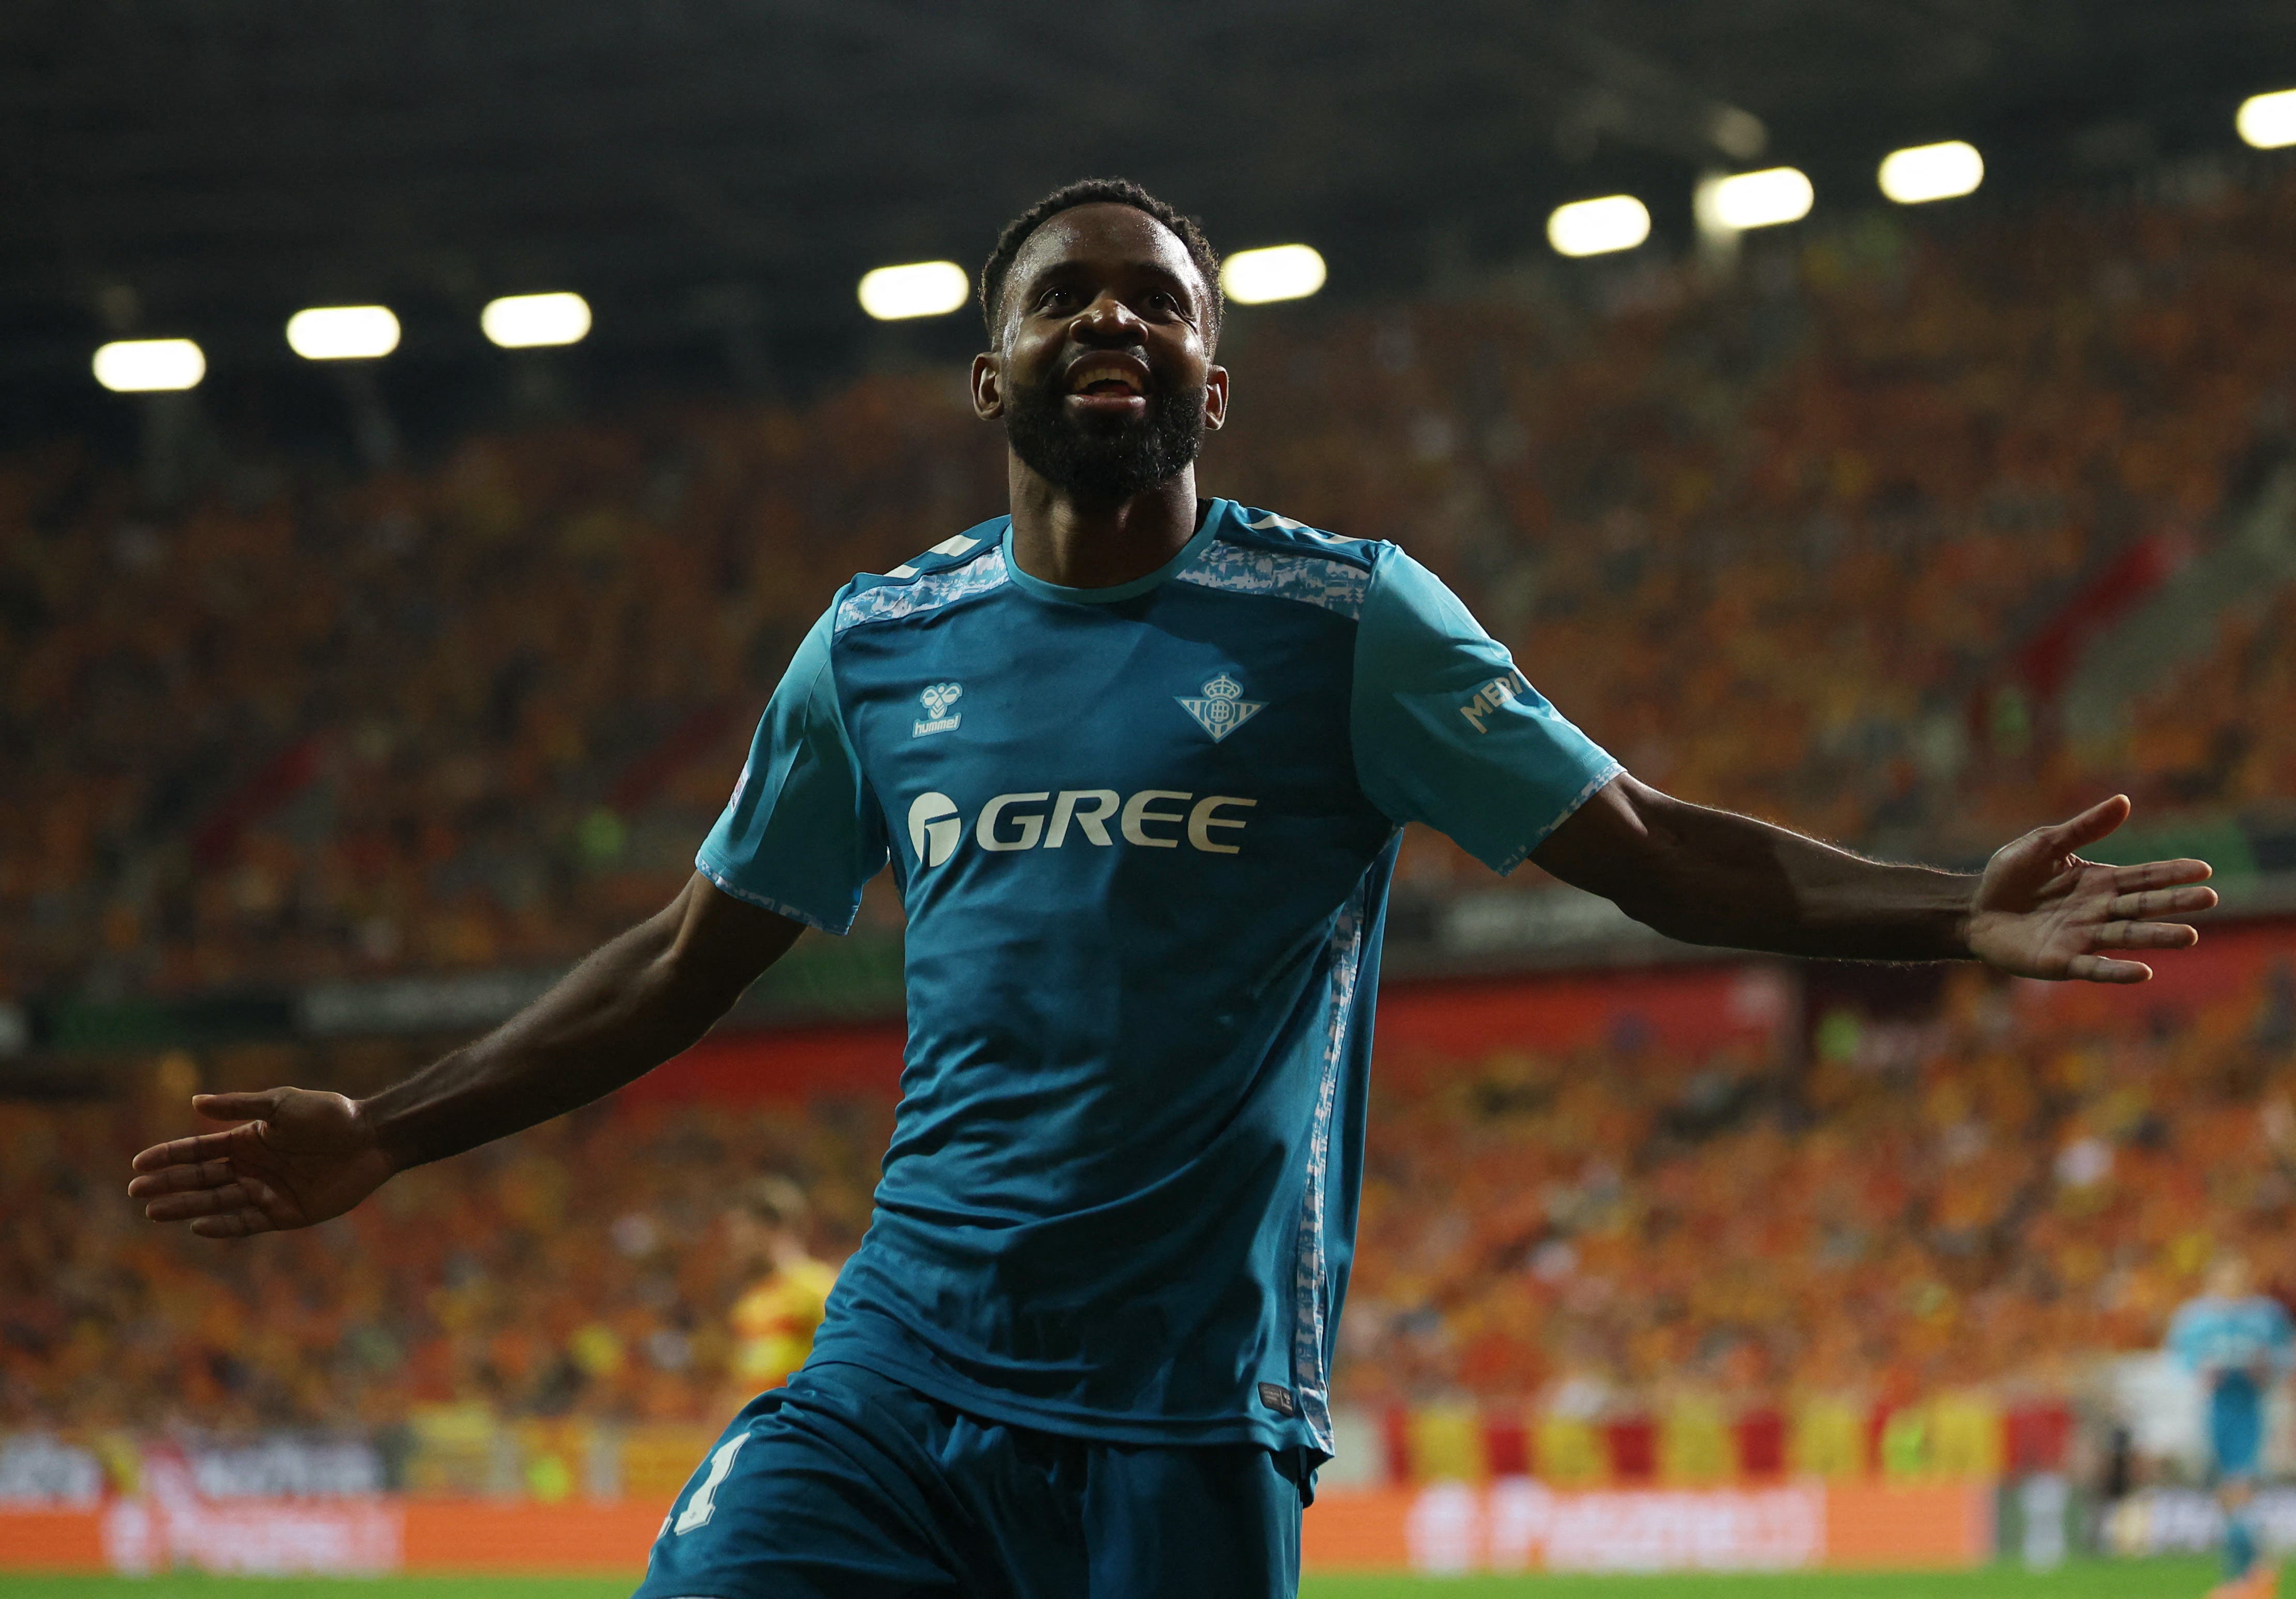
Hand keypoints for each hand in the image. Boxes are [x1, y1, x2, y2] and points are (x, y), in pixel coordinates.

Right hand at [128, 1088, 395, 1237]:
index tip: (139, 1163)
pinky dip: (223, 1225)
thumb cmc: (330, 1114)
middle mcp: (253, 1168)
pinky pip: (248, 1222)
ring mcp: (268, 1191)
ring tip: (154, 1211)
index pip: (199, 1151)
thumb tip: (195, 1102)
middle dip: (169, 1184)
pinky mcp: (287, 1213)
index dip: (169, 1156)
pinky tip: (198, 1225)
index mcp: (248, 1140)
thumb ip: (241, 1107)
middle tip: (136, 1191)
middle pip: (202, 1179)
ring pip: (218, 1202)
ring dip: (186, 1206)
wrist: (372, 1137)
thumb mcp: (282, 1104)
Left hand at [1966, 795, 2215, 982]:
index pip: (2144, 876)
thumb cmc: (2010, 875)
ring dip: (2157, 937)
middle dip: (2176, 903)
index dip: (2173, 873)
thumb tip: (2124, 801)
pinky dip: (2117, 971)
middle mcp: (2099, 911)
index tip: (2204, 869)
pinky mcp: (2062, 961)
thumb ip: (2083, 829)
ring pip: (2127, 937)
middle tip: (2210, 898)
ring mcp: (2083, 937)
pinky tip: (2143, 972)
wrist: (1973, 909)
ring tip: (2188, 936)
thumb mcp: (2044, 844)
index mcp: (2099, 882)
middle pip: (2144, 906)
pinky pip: (2095, 967)